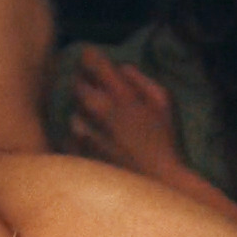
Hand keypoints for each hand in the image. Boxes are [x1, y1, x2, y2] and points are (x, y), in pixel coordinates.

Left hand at [69, 47, 186, 181]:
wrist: (158, 180)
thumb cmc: (165, 140)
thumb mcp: (164, 103)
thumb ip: (141, 81)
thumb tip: (121, 67)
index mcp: (122, 96)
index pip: (95, 64)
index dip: (90, 56)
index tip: (90, 56)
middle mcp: (101, 111)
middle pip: (77, 85)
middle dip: (82, 82)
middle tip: (91, 85)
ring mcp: (88, 133)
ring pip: (73, 111)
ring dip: (81, 110)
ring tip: (93, 116)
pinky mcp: (82, 153)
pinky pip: (71, 136)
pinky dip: (78, 134)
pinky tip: (91, 138)